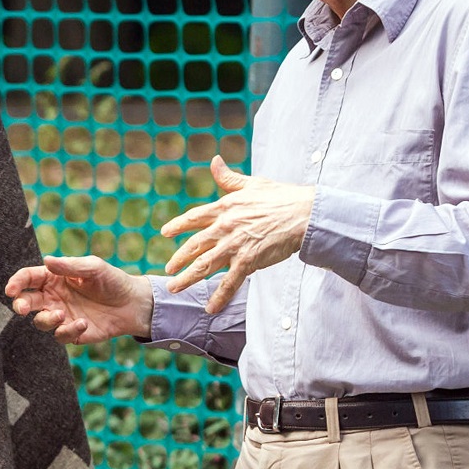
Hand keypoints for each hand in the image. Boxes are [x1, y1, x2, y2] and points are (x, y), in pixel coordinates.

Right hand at [4, 256, 152, 343]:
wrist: (132, 304)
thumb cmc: (111, 281)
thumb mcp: (93, 268)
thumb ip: (70, 267)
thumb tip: (47, 261)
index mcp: (54, 278)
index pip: (28, 279)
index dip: (16, 283)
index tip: (11, 290)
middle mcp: (53, 297)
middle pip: (26, 302)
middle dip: (19, 305)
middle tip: (21, 308)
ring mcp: (62, 316)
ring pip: (40, 321)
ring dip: (45, 319)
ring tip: (61, 314)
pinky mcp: (72, 332)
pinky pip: (60, 335)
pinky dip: (67, 330)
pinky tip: (83, 323)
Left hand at [162, 156, 314, 311]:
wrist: (303, 214)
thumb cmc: (281, 197)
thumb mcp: (252, 183)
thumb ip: (229, 177)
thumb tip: (215, 161)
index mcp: (224, 207)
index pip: (194, 217)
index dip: (178, 225)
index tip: (165, 232)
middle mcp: (224, 226)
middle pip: (194, 245)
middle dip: (178, 258)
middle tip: (168, 269)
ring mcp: (234, 244)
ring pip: (204, 265)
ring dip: (188, 278)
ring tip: (174, 287)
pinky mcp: (248, 260)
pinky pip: (229, 282)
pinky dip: (219, 296)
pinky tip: (210, 308)